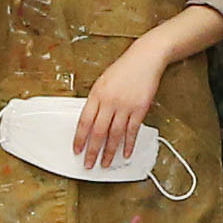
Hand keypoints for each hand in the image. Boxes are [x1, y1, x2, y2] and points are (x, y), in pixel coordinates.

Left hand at [74, 54, 157, 171]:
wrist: (145, 58)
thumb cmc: (124, 69)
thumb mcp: (103, 82)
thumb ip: (97, 100)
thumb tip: (91, 121)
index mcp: (97, 94)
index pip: (84, 121)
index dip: (79, 138)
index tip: (77, 150)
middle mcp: (109, 101)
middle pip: (98, 132)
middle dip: (93, 150)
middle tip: (89, 164)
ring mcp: (125, 106)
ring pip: (115, 134)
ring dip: (109, 151)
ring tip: (105, 163)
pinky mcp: (140, 108)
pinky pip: (132, 130)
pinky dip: (128, 144)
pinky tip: (125, 153)